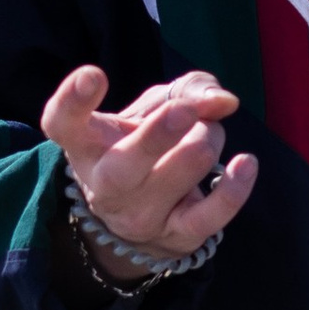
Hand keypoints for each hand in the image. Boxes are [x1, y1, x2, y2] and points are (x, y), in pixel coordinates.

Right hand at [42, 63, 257, 264]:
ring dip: (207, 140)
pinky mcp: (178, 235)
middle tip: (184, 110)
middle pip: (123, 166)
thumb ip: (186, 92)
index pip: (63, 123)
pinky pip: (210, 215)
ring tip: (206, 131)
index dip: (73, 100)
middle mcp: (104, 185)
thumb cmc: (146, 144)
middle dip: (158, 135)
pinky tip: (245, 162)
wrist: (143, 213)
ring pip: (180, 173)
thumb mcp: (155, 109)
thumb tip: (222, 100)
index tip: (93, 74)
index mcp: (86, 144)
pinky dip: (233, 188)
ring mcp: (139, 215)